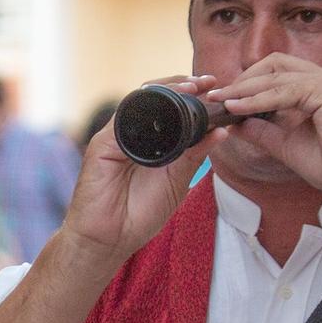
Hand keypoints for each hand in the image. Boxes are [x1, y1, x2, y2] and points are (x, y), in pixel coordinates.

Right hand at [58, 75, 222, 271]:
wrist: (110, 240)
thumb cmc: (139, 215)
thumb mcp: (177, 181)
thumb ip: (195, 156)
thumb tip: (220, 132)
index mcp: (151, 143)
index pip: (169, 108)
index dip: (191, 95)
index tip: (215, 89)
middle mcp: (132, 135)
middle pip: (154, 97)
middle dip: (181, 85)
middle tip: (209, 82)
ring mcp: (115, 138)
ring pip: (139, 101)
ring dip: (165, 90)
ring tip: (192, 88)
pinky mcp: (102, 145)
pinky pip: (123, 119)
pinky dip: (145, 110)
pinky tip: (167, 108)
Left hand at [206, 55, 321, 202]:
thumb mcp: (286, 145)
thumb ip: (263, 131)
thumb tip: (236, 124)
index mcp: (316, 87)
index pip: (275, 70)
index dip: (246, 81)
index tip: (222, 98)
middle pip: (273, 63)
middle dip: (241, 79)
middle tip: (217, 97)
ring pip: (275, 75)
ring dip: (244, 88)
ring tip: (221, 102)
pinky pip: (285, 92)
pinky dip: (258, 100)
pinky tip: (238, 109)